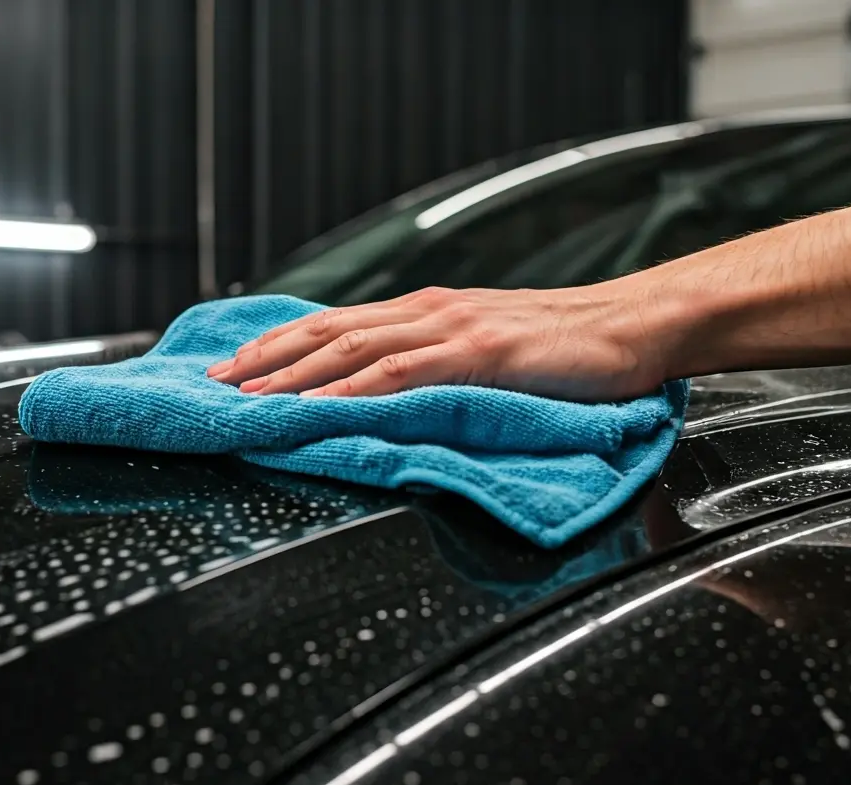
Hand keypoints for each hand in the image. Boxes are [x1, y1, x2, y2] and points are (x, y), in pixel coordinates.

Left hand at [205, 285, 671, 401]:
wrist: (635, 326)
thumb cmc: (567, 346)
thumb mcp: (489, 350)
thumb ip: (438, 366)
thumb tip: (389, 395)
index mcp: (428, 312)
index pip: (336, 324)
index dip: (279, 344)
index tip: (235, 366)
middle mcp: (429, 312)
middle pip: (327, 330)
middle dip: (264, 357)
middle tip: (216, 383)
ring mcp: (453, 328)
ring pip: (352, 348)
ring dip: (293, 374)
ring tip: (248, 397)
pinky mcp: (481, 353)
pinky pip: (402, 372)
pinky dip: (353, 389)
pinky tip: (320, 406)